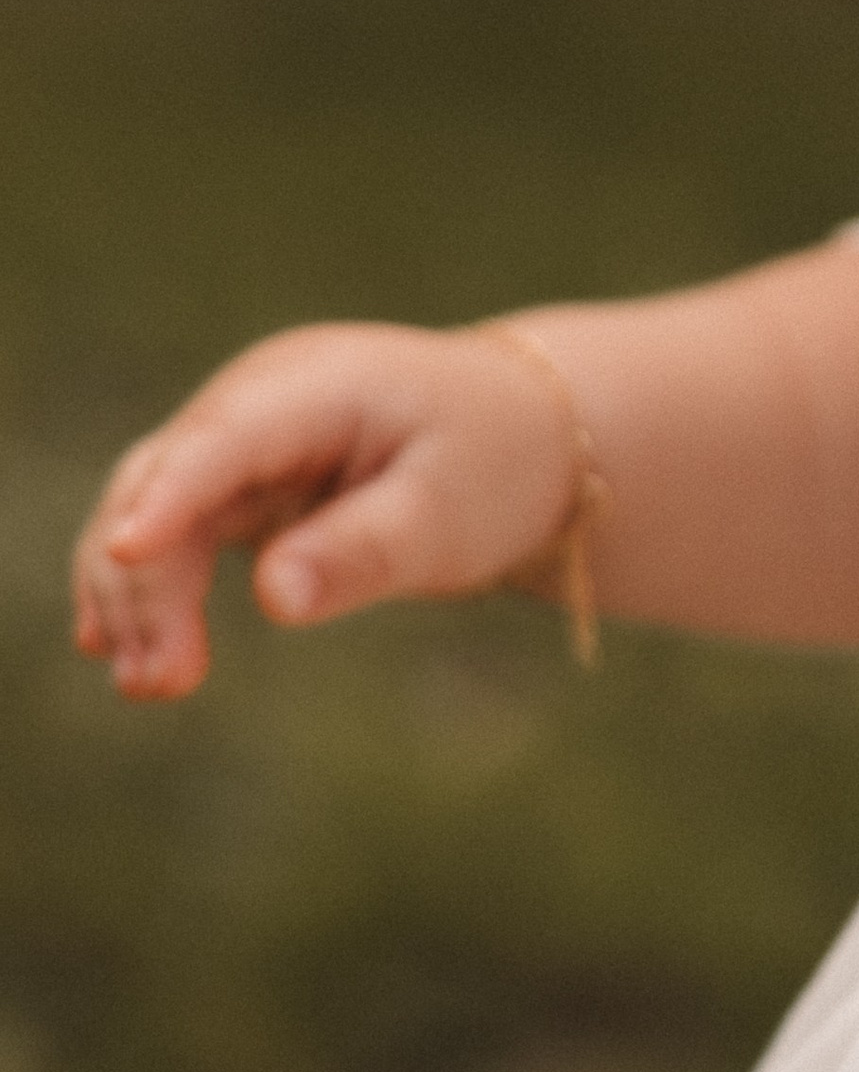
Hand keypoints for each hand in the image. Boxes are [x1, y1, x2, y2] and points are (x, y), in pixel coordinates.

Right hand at [72, 321, 582, 698]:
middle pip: (166, 477)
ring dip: (136, 594)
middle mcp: (260, 398)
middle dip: (147, 578)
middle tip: (160, 683)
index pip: (223, 439)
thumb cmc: (491, 465)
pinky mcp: (237, 478)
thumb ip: (362, 553)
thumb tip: (277, 598)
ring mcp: (242, 435)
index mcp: (318, 384)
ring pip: (151, 506)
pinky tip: (123, 654)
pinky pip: (171, 529)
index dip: (168, 495)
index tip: (126, 553)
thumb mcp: (445, 517)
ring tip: (150, 687)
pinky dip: (150, 589)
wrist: (522, 435)